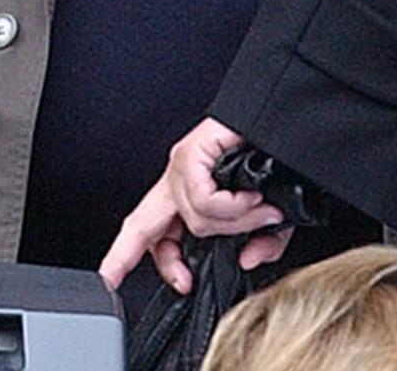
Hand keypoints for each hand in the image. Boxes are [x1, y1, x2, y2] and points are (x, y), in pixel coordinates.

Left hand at [98, 117, 292, 293]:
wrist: (283, 117)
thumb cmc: (275, 156)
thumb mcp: (269, 212)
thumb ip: (262, 240)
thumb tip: (248, 258)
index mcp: (190, 194)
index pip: (154, 230)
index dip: (137, 258)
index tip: (114, 279)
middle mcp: (180, 180)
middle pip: (141, 224)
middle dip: (127, 253)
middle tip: (150, 277)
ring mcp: (184, 165)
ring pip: (193, 219)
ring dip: (234, 223)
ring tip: (258, 209)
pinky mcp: (192, 153)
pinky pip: (202, 200)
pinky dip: (233, 206)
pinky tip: (251, 197)